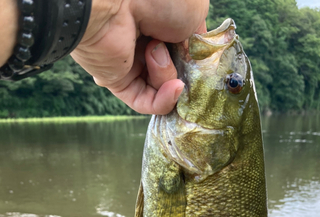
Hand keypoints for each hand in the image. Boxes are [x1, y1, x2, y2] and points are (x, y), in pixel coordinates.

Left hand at [72, 0, 208, 114]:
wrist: (119, 0)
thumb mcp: (194, 13)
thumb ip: (197, 40)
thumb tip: (192, 60)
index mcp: (160, 23)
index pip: (183, 53)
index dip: (193, 61)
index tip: (200, 60)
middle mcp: (144, 42)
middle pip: (174, 73)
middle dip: (182, 68)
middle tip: (180, 53)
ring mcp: (131, 63)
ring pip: (162, 89)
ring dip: (168, 75)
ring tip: (156, 50)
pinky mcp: (117, 82)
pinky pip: (145, 102)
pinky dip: (163, 100)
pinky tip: (174, 89)